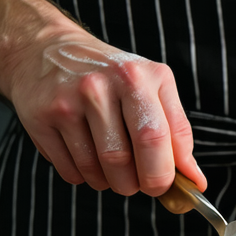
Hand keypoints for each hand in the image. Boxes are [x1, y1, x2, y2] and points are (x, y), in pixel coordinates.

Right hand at [6, 36, 205, 197]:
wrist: (45, 49)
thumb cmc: (109, 74)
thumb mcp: (151, 87)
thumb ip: (177, 132)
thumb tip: (195, 180)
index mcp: (137, 77)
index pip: (157, 138)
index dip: (164, 173)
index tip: (166, 185)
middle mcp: (100, 87)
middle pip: (123, 159)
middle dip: (136, 184)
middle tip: (138, 184)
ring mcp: (66, 102)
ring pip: (95, 170)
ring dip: (109, 182)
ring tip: (112, 168)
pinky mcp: (40, 119)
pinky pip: (70, 170)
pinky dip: (84, 176)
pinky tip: (86, 156)